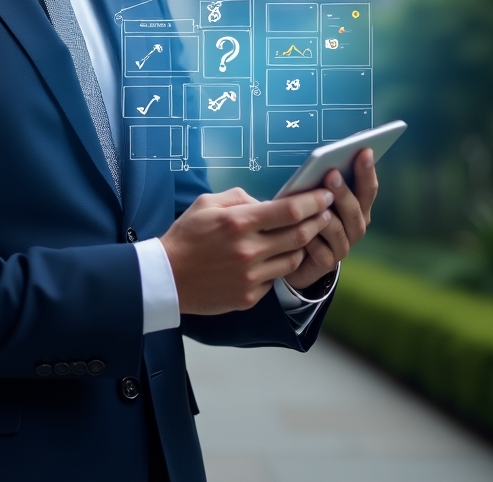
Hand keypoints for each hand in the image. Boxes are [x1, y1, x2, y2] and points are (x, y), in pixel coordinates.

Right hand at [159, 186, 334, 315]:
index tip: (326, 195)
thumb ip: (240, 198)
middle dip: (319, 221)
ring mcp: (250, 277)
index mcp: (238, 222)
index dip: (313, 201)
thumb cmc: (186, 236)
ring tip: (304, 235)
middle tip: (326, 213)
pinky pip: (275, 279)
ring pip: (293, 260)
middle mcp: (248, 250)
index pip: (289, 210)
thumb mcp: (207, 203)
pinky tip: (275, 257)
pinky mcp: (248, 297)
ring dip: (303, 245)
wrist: (166, 277)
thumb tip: (267, 203)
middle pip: (299, 235)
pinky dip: (279, 266)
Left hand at [283, 148, 377, 291]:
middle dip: (344, 191)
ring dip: (326, 215)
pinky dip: (312, 240)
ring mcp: (343, 246)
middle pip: (355, 209)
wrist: (297, 256)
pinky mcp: (327, 262)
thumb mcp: (316, 198)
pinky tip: (304, 234)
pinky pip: (321, 250)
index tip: (365, 151)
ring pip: (338, 229)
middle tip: (332, 174)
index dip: (367, 171)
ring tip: (315, 202)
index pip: (368, 188)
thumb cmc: (309, 217)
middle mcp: (355, 226)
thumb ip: (324, 184)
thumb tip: (321, 162)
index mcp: (358, 208)